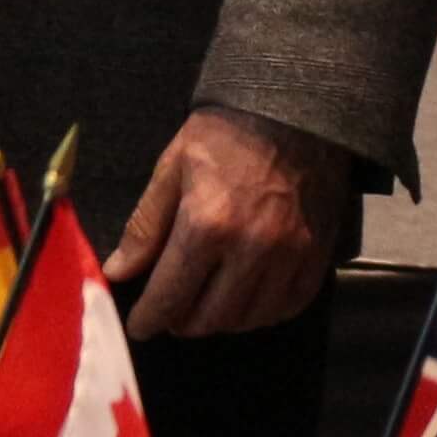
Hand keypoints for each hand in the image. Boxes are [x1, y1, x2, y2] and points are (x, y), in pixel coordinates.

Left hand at [102, 104, 351, 338]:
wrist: (294, 110)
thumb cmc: (225, 135)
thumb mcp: (172, 168)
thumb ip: (145, 226)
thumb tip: (119, 272)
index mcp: (207, 224)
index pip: (171, 295)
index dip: (150, 318)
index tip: (140, 326)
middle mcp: (251, 249)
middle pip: (210, 318)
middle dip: (182, 322)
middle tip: (171, 312)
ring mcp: (289, 256)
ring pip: (248, 320)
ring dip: (220, 321)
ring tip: (205, 304)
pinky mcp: (317, 257)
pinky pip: (286, 308)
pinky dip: (261, 313)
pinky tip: (245, 300)